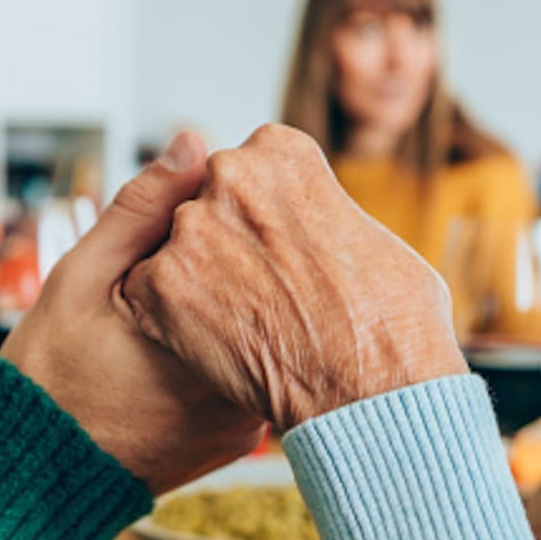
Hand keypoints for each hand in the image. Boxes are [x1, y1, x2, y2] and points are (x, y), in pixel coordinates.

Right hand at [0, 132, 264, 494]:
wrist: (36, 480)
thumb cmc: (48, 377)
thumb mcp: (79, 278)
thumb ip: (140, 211)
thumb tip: (195, 143)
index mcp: (208, 342)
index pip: (259, 254)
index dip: (241, 220)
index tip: (216, 208)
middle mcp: (242, 389)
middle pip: (273, 296)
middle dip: (248, 261)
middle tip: (209, 250)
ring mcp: (248, 421)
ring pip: (268, 336)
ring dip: (245, 304)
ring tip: (196, 295)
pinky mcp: (242, 439)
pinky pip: (257, 374)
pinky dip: (238, 347)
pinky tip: (197, 336)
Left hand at [123, 124, 467, 430]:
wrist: (373, 388)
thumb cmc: (393, 321)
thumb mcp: (373, 237)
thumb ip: (324, 213)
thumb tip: (316, 225)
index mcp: (282, 151)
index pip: (248, 170)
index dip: (262, 217)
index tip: (280, 251)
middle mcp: (231, 174)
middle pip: (207, 204)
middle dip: (225, 242)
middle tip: (259, 291)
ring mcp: (192, 227)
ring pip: (175, 247)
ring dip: (196, 280)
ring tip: (242, 324)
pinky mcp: (162, 284)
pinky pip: (147, 293)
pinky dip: (168, 320)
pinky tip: (211, 345)